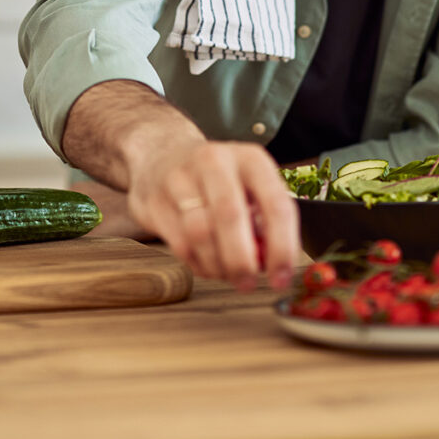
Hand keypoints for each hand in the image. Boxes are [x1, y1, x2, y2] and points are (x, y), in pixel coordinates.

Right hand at [61, 81, 299, 291]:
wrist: (164, 155)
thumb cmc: (217, 179)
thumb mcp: (249, 187)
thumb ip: (263, 223)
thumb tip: (272, 264)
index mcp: (251, 158)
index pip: (276, 204)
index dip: (282, 247)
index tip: (281, 277)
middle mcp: (216, 161)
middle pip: (231, 216)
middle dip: (242, 260)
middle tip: (248, 283)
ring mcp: (181, 177)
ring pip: (200, 232)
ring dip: (217, 265)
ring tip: (226, 274)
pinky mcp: (156, 199)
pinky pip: (179, 243)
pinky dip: (197, 264)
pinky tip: (206, 265)